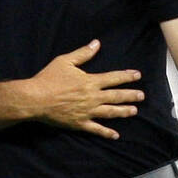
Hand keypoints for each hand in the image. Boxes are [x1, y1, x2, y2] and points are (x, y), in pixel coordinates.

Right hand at [27, 39, 144, 138]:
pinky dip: (106, 132)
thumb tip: (97, 43)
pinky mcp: (79, 123)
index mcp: (90, 81)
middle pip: (116, 96)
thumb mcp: (65, 61)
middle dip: (130, 95)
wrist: (35, 99)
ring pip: (110, 112)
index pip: (113, 78)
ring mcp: (87, 112)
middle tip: (142, 96)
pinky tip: (115, 135)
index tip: (137, 76)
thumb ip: (83, 53)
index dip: (126, 76)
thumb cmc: (48, 79)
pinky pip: (96, 129)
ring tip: (134, 111)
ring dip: (123, 112)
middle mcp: (92, 97)